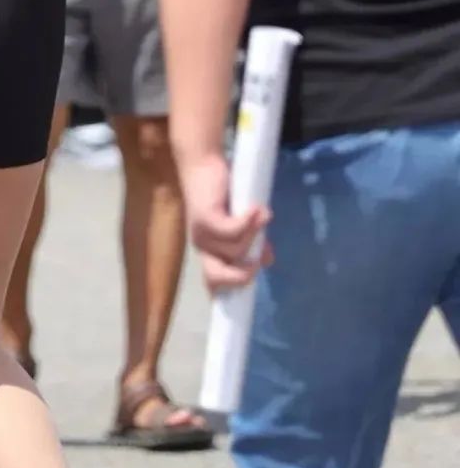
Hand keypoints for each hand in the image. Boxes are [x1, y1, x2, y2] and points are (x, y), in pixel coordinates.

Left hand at [180, 152, 271, 293]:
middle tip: (257, 260)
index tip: (242, 303)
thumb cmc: (225, 193)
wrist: (204, 163)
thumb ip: (254, 242)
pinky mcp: (206, 218)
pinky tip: (257, 209)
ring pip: (235, 250)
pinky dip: (249, 222)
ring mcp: (202, 233)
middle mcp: (203, 246)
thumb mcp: (243, 223)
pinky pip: (233, 231)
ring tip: (260, 214)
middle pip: (216, 278)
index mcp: (210, 250)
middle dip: (240, 276)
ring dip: (254, 234)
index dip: (227, 293)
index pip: (213, 283)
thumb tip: (266, 261)